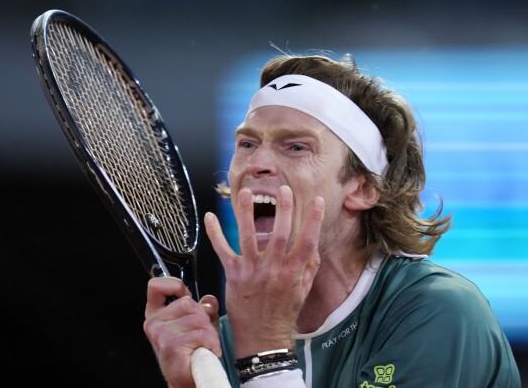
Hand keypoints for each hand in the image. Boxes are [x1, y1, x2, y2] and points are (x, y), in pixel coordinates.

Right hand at [143, 277, 220, 387]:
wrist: (189, 379)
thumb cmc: (192, 351)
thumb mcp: (198, 322)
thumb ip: (204, 307)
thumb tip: (209, 300)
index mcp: (156, 313)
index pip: (156, 285)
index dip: (174, 284)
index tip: (185, 293)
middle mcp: (154, 322)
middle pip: (188, 302)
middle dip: (203, 317)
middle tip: (202, 333)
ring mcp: (160, 334)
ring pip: (198, 318)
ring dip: (209, 332)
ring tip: (204, 343)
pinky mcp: (170, 345)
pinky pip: (202, 333)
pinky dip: (212, 342)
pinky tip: (206, 350)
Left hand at [204, 185, 323, 356]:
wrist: (263, 338)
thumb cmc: (284, 314)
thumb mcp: (303, 291)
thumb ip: (308, 267)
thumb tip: (313, 244)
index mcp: (293, 272)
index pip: (307, 241)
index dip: (314, 220)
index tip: (318, 200)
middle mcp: (273, 269)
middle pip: (280, 234)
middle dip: (283, 209)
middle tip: (283, 189)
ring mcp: (252, 271)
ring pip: (248, 237)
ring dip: (246, 213)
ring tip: (246, 193)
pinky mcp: (234, 275)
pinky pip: (222, 251)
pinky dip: (215, 233)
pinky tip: (210, 217)